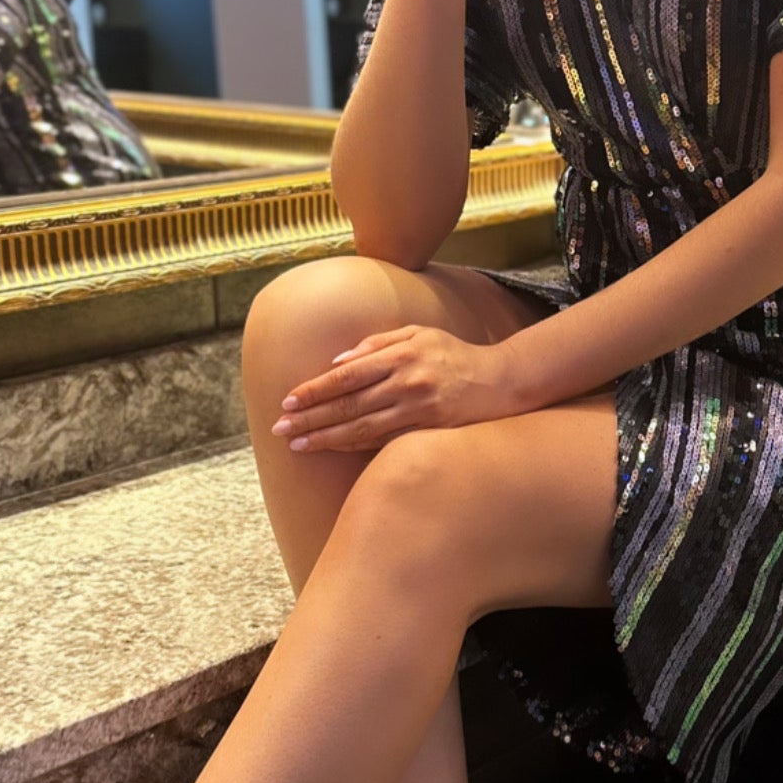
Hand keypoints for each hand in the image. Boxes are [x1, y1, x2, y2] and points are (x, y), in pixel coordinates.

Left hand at [271, 325, 523, 451]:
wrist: (501, 382)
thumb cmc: (454, 355)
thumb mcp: (418, 335)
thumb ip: (377, 344)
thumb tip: (335, 363)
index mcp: (401, 354)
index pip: (346, 375)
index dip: (314, 390)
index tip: (288, 401)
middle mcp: (407, 382)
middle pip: (347, 404)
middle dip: (310, 418)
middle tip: (280, 429)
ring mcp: (419, 410)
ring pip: (361, 428)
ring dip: (325, 438)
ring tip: (297, 445)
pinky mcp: (429, 431)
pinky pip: (383, 441)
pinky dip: (354, 445)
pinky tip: (332, 448)